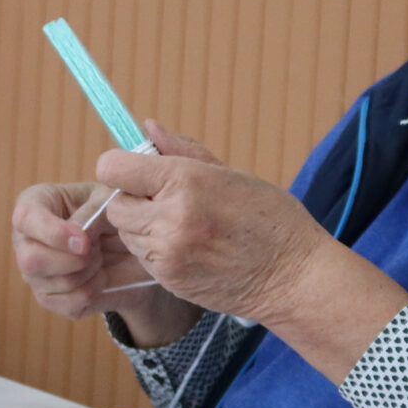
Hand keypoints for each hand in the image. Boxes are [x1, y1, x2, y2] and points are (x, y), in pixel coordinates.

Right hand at [12, 124, 206, 344]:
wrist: (143, 255)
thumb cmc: (131, 211)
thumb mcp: (126, 190)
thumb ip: (130, 168)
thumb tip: (148, 127)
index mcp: (40, 203)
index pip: (25, 214)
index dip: (50, 231)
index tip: (85, 241)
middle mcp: (30, 236)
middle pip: (28, 257)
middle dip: (69, 262)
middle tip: (97, 254)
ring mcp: (38, 270)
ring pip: (46, 284)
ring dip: (82, 277)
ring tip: (103, 262)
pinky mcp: (51, 296)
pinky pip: (63, 304)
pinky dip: (88, 295)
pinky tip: (102, 280)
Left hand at [96, 120, 322, 328]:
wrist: (294, 277)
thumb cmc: (270, 219)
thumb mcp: (230, 173)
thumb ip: (181, 150)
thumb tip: (146, 128)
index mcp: (185, 181)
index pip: (113, 168)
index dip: (122, 167)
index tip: (140, 172)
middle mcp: (170, 218)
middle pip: (115, 203)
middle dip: (133, 199)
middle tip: (165, 200)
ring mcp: (167, 253)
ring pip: (126, 233)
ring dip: (143, 226)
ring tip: (183, 225)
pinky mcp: (169, 279)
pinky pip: (143, 257)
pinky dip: (156, 250)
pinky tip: (189, 247)